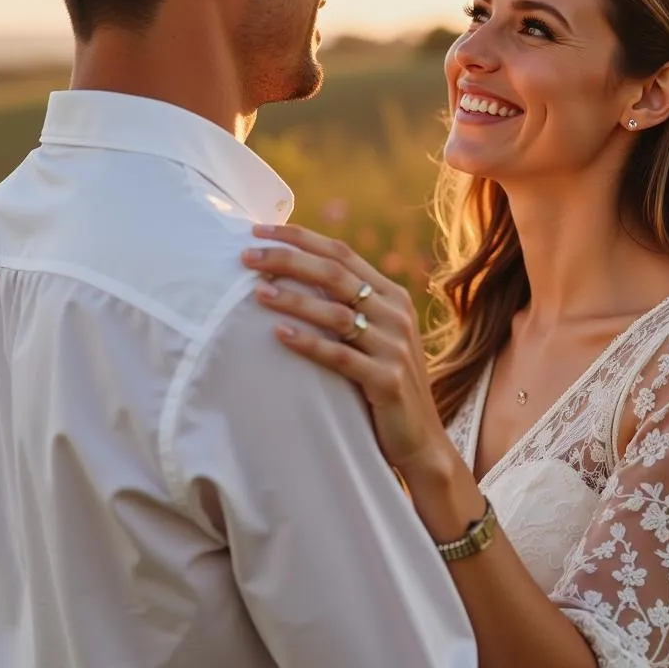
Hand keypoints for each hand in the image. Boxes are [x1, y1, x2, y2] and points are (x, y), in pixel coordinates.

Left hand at [241, 224, 450, 475]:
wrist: (421, 438)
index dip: (299, 238)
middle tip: (247, 256)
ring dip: (294, 299)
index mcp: (392, 295)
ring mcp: (394, 346)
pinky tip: (279, 334)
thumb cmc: (383, 382)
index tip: (259, 229)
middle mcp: (396, 313)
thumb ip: (349, 305)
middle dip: (287, 260)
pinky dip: (308, 343)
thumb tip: (293, 275)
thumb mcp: (375, 335)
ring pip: (337, 312)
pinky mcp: (387, 380)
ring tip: (256, 293)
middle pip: (335, 273)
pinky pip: (340, 356)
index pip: (341, 252)